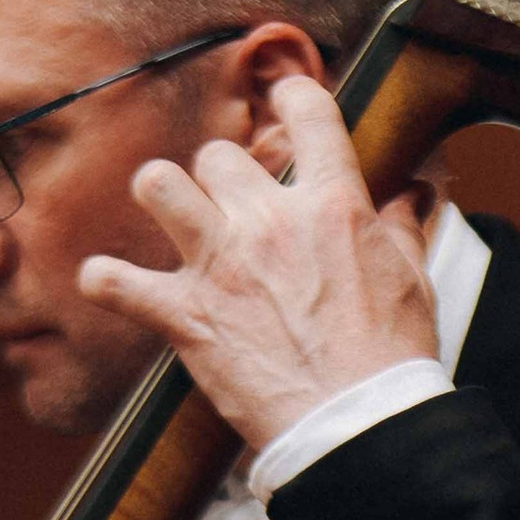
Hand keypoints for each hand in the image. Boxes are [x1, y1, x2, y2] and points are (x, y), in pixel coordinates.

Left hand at [77, 78, 437, 454]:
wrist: (355, 423)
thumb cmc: (389, 358)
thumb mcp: (412, 279)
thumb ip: (404, 227)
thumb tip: (416, 193)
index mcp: (332, 204)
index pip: (308, 111)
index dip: (291, 95)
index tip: (283, 100)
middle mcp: (270, 221)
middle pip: (219, 155)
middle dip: (219, 175)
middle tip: (227, 204)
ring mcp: (223, 266)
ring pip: (159, 186)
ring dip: (158, 195)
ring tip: (165, 210)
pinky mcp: (188, 316)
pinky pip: (120, 285)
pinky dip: (106, 282)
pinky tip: (103, 281)